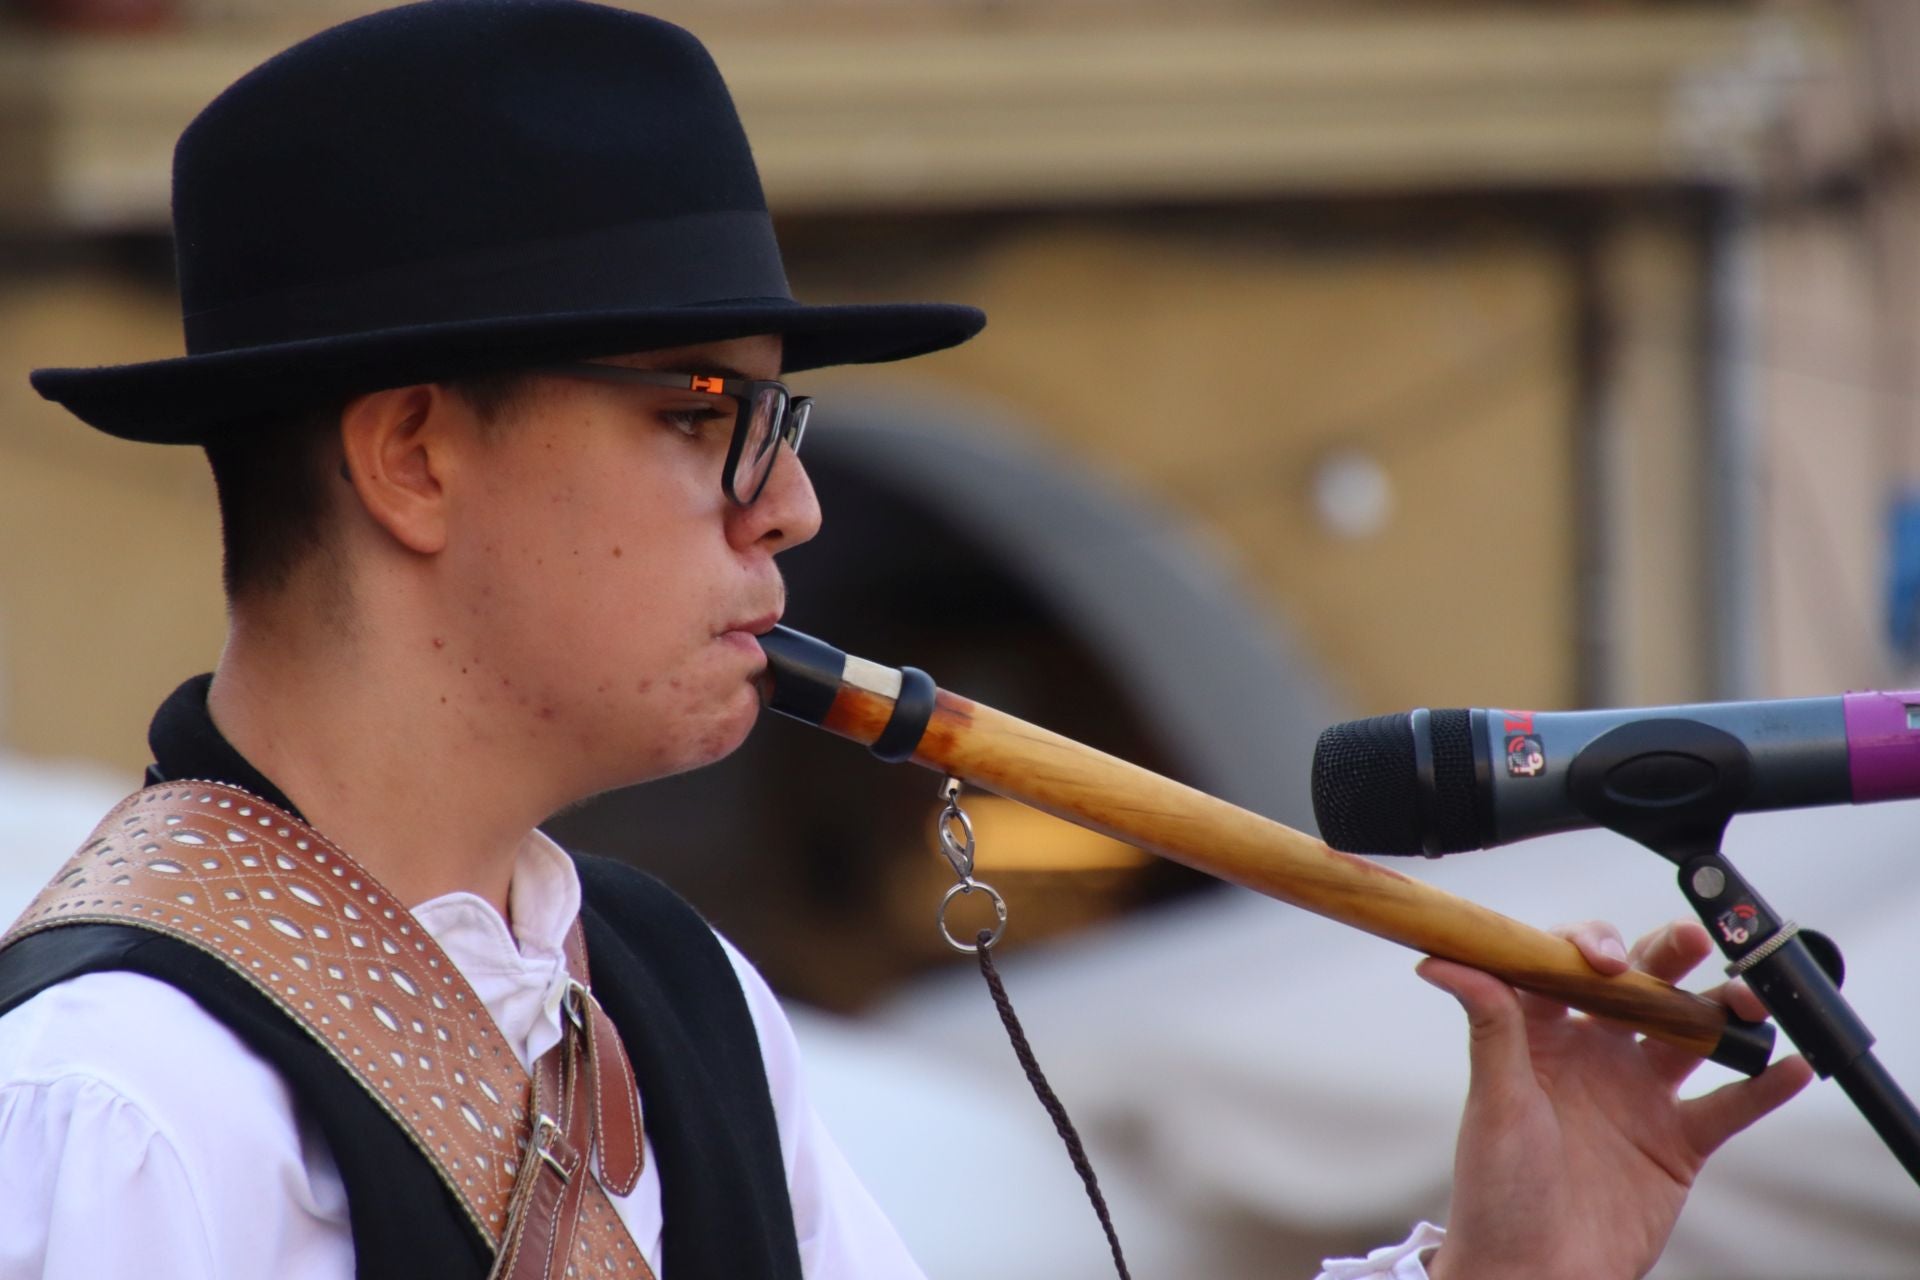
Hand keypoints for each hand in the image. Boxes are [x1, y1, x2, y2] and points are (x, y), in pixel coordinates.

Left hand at [1418, 919, 1813, 1279]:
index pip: (1568, 965)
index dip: (1589, 946)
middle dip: (1666, 955)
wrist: (1533, 1274)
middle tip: (1692, 939)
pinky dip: (1764, 1086)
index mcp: (1541, 1036)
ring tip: (1749, 996)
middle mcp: (1593, 1054)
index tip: (1606, 958)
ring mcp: (1639, 1095)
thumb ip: (1489, 1026)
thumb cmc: (1497, 1189)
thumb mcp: (1494, 1100)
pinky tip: (1792, 1066)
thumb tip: (1440, 960)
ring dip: (1723, 1007)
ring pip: (1691, 1033)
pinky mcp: (1677, 1142)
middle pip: (1638, 986)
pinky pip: (1729, 1105)